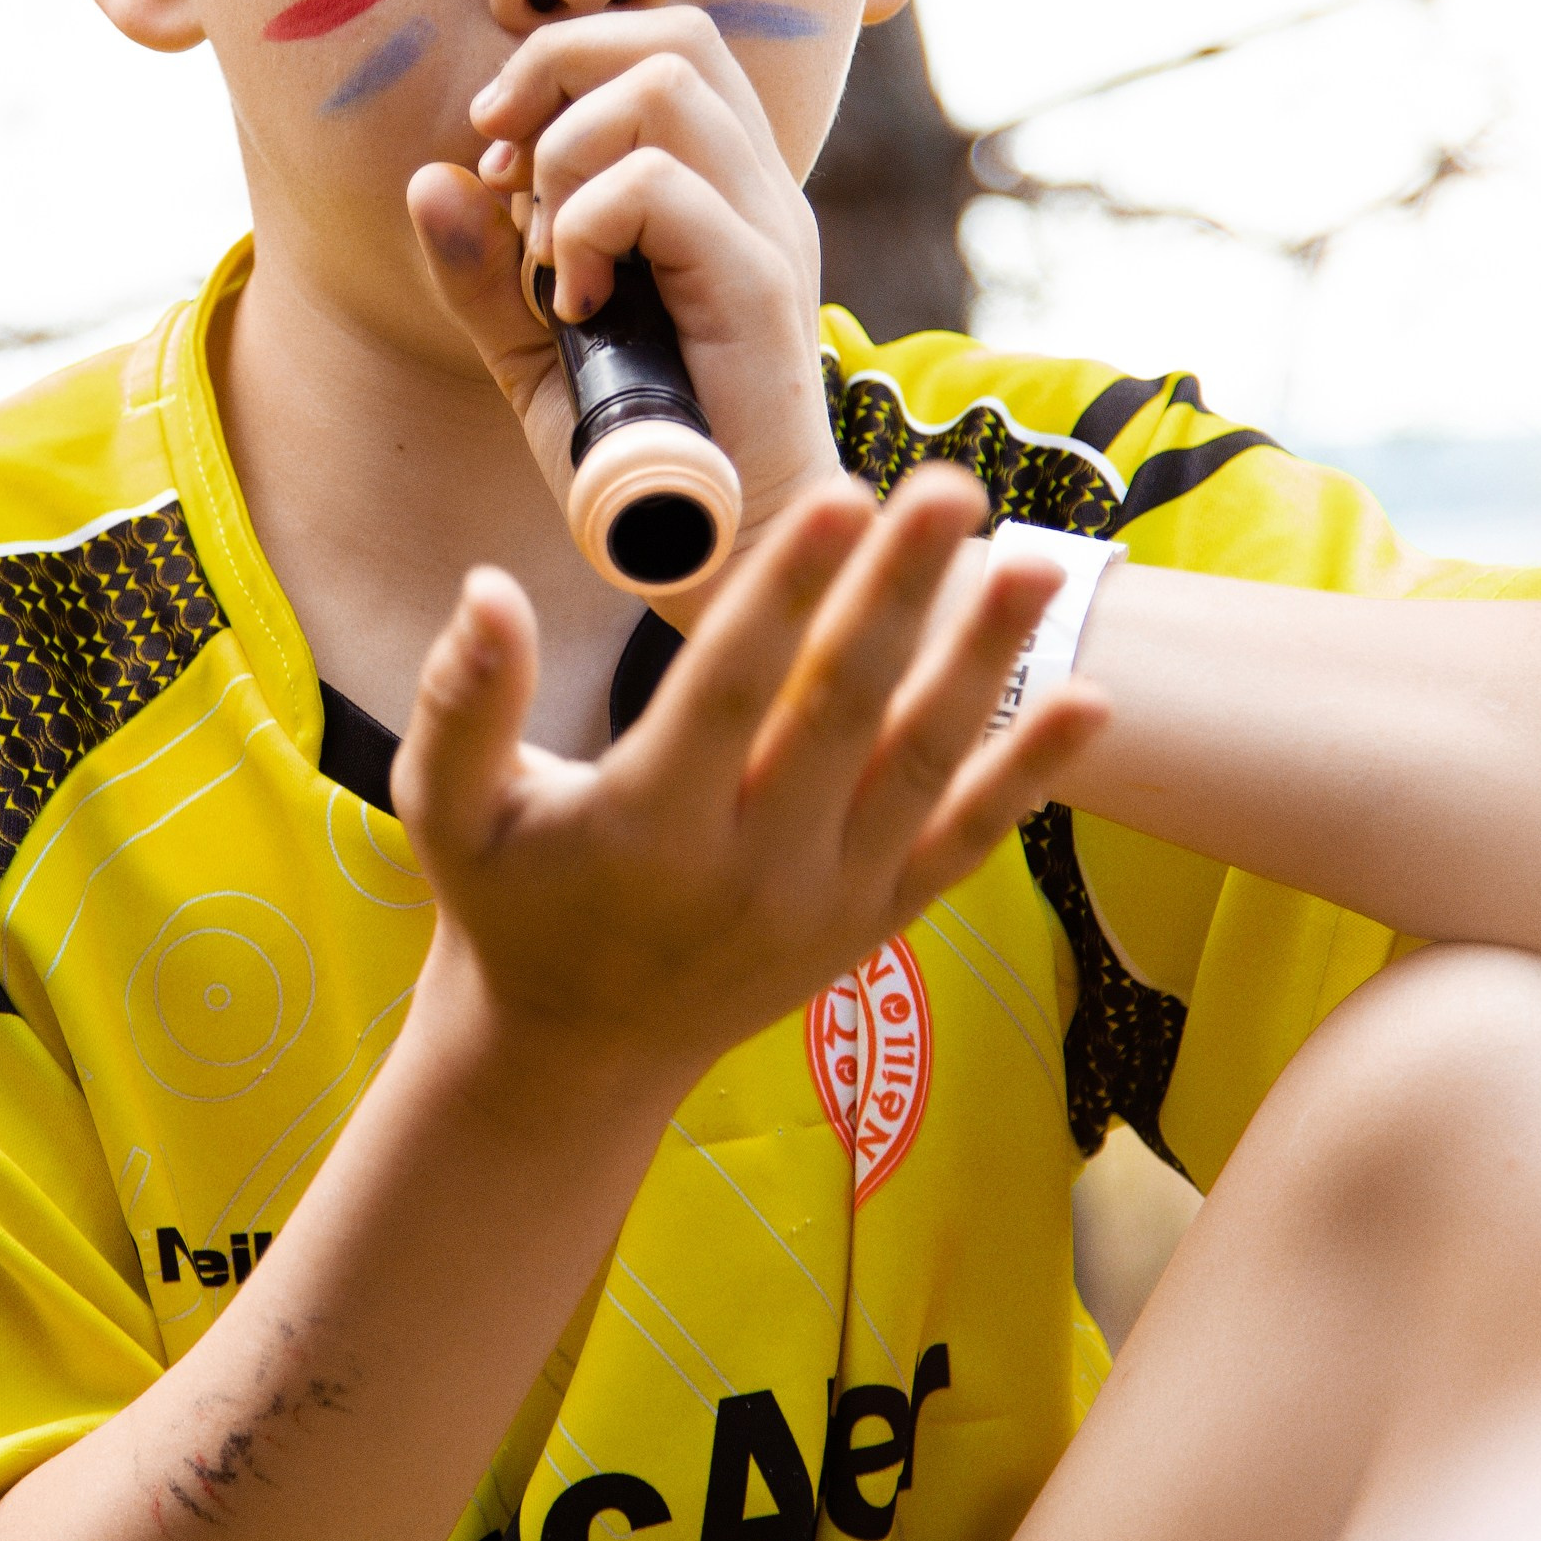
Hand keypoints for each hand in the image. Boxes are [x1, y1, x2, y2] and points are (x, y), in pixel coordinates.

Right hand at [392, 466, 1106, 1110]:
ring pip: (922, 770)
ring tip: (1037, 567)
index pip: (730, 691)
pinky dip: (1029, 778)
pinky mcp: (873, 925)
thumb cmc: (510, 900)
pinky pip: (963, 843)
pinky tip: (1089, 701)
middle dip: (902, 595)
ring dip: (986, 667)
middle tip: (952, 487)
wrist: (577, 1053)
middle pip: (843, 713)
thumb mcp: (451, 812)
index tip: (837, 494)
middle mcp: (749, 871)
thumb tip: (490, 590)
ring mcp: (824, 904)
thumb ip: (464, 703)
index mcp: (646, 828)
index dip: (786, 592)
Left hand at [407, 6, 842, 614]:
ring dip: (569, 153)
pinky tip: (575, 308)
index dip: (561, 68)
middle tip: (505, 169)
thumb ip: (484, 271)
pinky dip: (584, 228)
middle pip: (671, 33)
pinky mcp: (760, 283)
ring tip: (550, 248)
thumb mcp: (533, 353)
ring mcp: (767, 228)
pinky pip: (658, 187)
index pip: (662, 42)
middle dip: (557, 73)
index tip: (496, 162)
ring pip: (665, 84)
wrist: (720, 555)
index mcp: (722, 185)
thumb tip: (430, 178)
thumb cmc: (638, 458)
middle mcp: (757, 188)